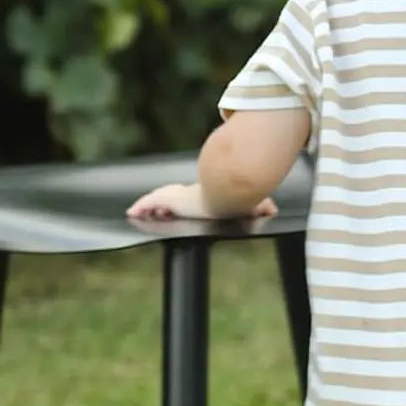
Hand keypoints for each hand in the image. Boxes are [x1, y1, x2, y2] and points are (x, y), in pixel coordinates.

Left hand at [127, 181, 277, 221]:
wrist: (228, 192)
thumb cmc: (238, 196)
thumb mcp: (249, 203)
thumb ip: (260, 205)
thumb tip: (273, 208)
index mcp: (202, 195)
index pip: (187, 197)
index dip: (177, 202)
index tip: (169, 208)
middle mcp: (187, 193)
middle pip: (169, 197)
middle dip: (157, 204)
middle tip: (149, 211)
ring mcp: (178, 195)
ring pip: (157, 199)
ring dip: (146, 206)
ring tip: (134, 213)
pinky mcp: (170, 198)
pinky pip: (150, 202)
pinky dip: (141, 207)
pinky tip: (132, 212)